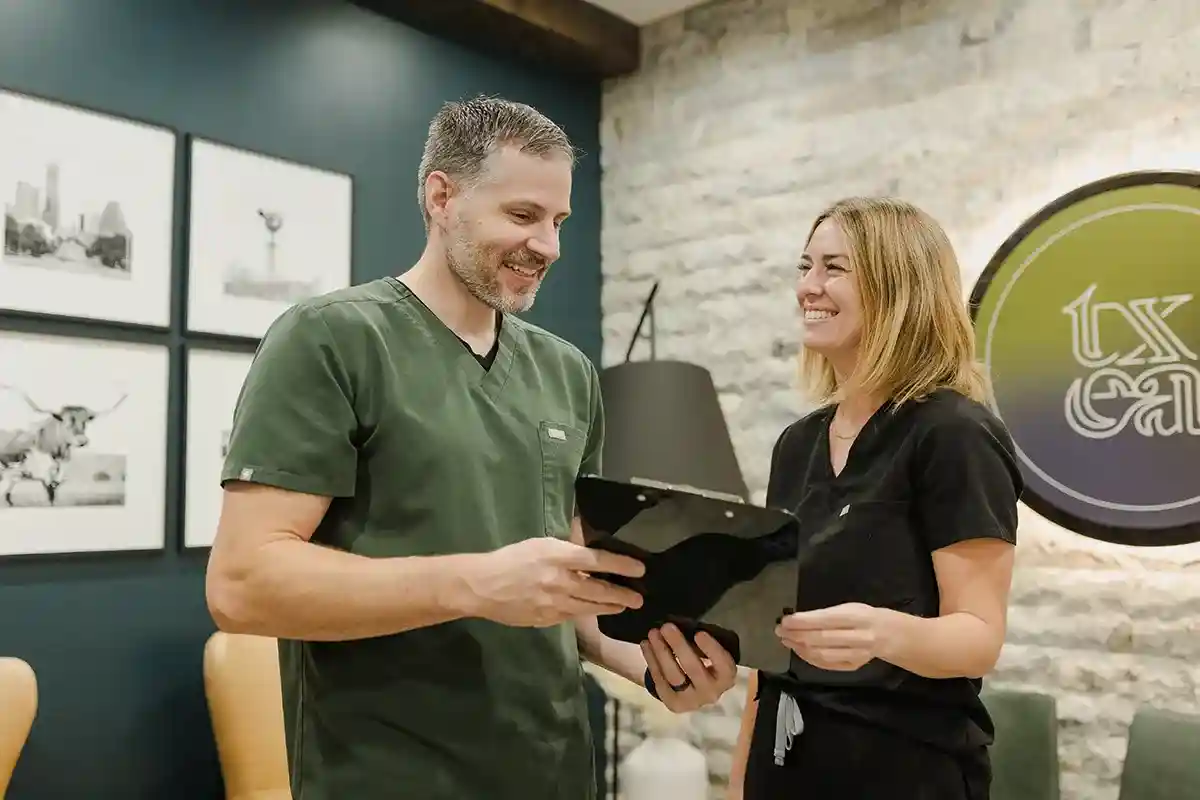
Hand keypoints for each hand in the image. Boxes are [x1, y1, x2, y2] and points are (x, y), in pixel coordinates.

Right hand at [465, 536, 644, 627]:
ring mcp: (554, 603)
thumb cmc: (511, 559)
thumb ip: (566, 545)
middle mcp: (559, 581)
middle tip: (640, 597)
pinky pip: (573, 616)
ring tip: (624, 606)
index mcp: (557, 557)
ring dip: (609, 606)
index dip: (621, 564)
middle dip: (622, 594)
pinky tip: (596, 611)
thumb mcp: (539, 543)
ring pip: (589, 607)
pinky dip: (587, 613)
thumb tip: (588, 540)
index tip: (640, 568)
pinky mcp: (547, 619)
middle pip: (599, 589)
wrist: (483, 586)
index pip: (597, 560)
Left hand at [642, 622, 737, 711]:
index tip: (699, 633)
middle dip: (678, 645)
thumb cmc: (705, 662)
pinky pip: (660, 681)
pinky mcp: (673, 704)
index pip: (723, 665)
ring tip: (653, 633)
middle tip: (666, 627)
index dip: (712, 650)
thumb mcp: (709, 652)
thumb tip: (680, 627)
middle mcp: (712, 693)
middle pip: (693, 669)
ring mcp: (692, 701)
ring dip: (661, 652)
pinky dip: (651, 661)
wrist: (694, 689)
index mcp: (726, 677)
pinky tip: (646, 645)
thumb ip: (700, 642)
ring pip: (673, 676)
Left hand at [776, 602, 884, 671]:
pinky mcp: (853, 666)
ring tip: (786, 640)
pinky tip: (799, 650)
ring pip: (822, 654)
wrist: (888, 634)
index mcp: (857, 617)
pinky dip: (809, 658)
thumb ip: (824, 615)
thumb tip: (795, 620)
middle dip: (796, 635)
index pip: (824, 620)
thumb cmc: (862, 616)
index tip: (785, 621)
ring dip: (799, 648)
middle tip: (780, 631)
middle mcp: (858, 637)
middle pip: (821, 639)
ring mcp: (857, 655)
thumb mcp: (847, 608)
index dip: (802, 622)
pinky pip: (826, 664)